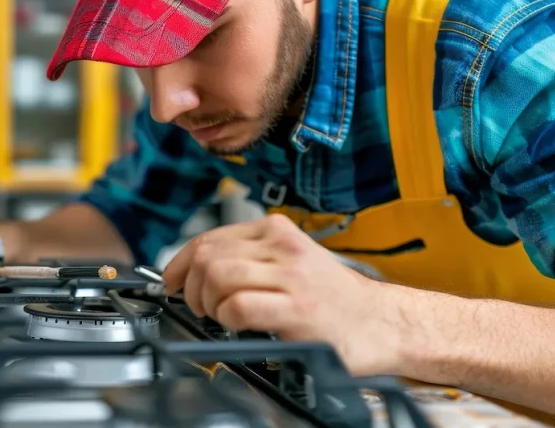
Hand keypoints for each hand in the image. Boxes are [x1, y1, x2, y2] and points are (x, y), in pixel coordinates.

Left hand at [162, 214, 402, 375]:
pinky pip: (238, 306)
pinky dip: (226, 318)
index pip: (208, 237)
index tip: (171, 281)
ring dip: (206, 302)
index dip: (179, 263)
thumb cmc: (333, 299)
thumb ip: (249, 258)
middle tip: (200, 307)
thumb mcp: (290, 261)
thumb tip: (195, 268)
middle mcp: (283, 246)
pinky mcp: (297, 309)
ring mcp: (291, 276)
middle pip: (207, 255)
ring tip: (219, 316)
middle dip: (190, 286)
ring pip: (218, 276)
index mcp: (277, 230)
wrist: (382, 323)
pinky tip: (238, 324)